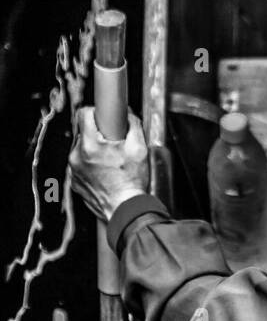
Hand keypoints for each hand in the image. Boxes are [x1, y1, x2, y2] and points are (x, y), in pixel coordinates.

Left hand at [69, 106, 149, 221]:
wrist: (125, 209)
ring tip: (111, 161)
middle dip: (98, 134)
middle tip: (113, 143)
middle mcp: (77, 156)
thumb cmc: (131, 183)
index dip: (95, 112)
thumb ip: (133, 125)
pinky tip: (106, 172)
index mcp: (91, 146)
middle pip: (83, 132)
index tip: (103, 117)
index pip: (83, 114)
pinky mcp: (74, 181)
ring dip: (94, 150)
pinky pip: (81, 165)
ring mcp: (74, 170)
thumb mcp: (139, 148)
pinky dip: (91, 165)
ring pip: (81, 149)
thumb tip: (128, 115)